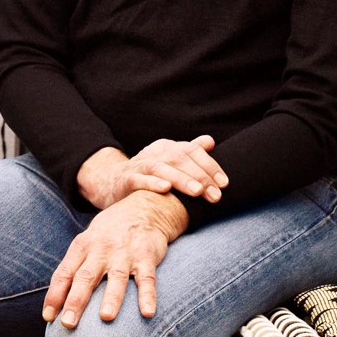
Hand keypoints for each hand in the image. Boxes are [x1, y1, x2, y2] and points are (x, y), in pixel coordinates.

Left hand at [45, 192, 187, 328]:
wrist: (143, 208)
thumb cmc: (108, 234)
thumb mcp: (87, 243)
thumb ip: (74, 268)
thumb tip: (57, 301)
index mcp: (82, 247)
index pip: (63, 273)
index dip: (55, 295)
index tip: (48, 317)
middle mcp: (101, 250)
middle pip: (85, 278)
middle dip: (76, 301)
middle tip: (68, 323)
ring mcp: (124, 253)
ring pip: (117, 278)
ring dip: (111, 298)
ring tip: (105, 317)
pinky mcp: (146, 257)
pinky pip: (147, 279)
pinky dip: (148, 296)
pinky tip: (147, 313)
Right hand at [78, 136, 226, 209]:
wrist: (112, 182)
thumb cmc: (148, 174)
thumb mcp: (169, 161)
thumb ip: (190, 151)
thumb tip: (210, 141)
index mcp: (167, 147)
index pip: (192, 151)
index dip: (210, 166)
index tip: (224, 183)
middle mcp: (154, 153)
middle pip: (180, 159)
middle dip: (200, 177)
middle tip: (215, 195)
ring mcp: (139, 165)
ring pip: (161, 168)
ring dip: (181, 179)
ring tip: (197, 191)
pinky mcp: (126, 179)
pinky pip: (139, 179)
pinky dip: (152, 183)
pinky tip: (165, 189)